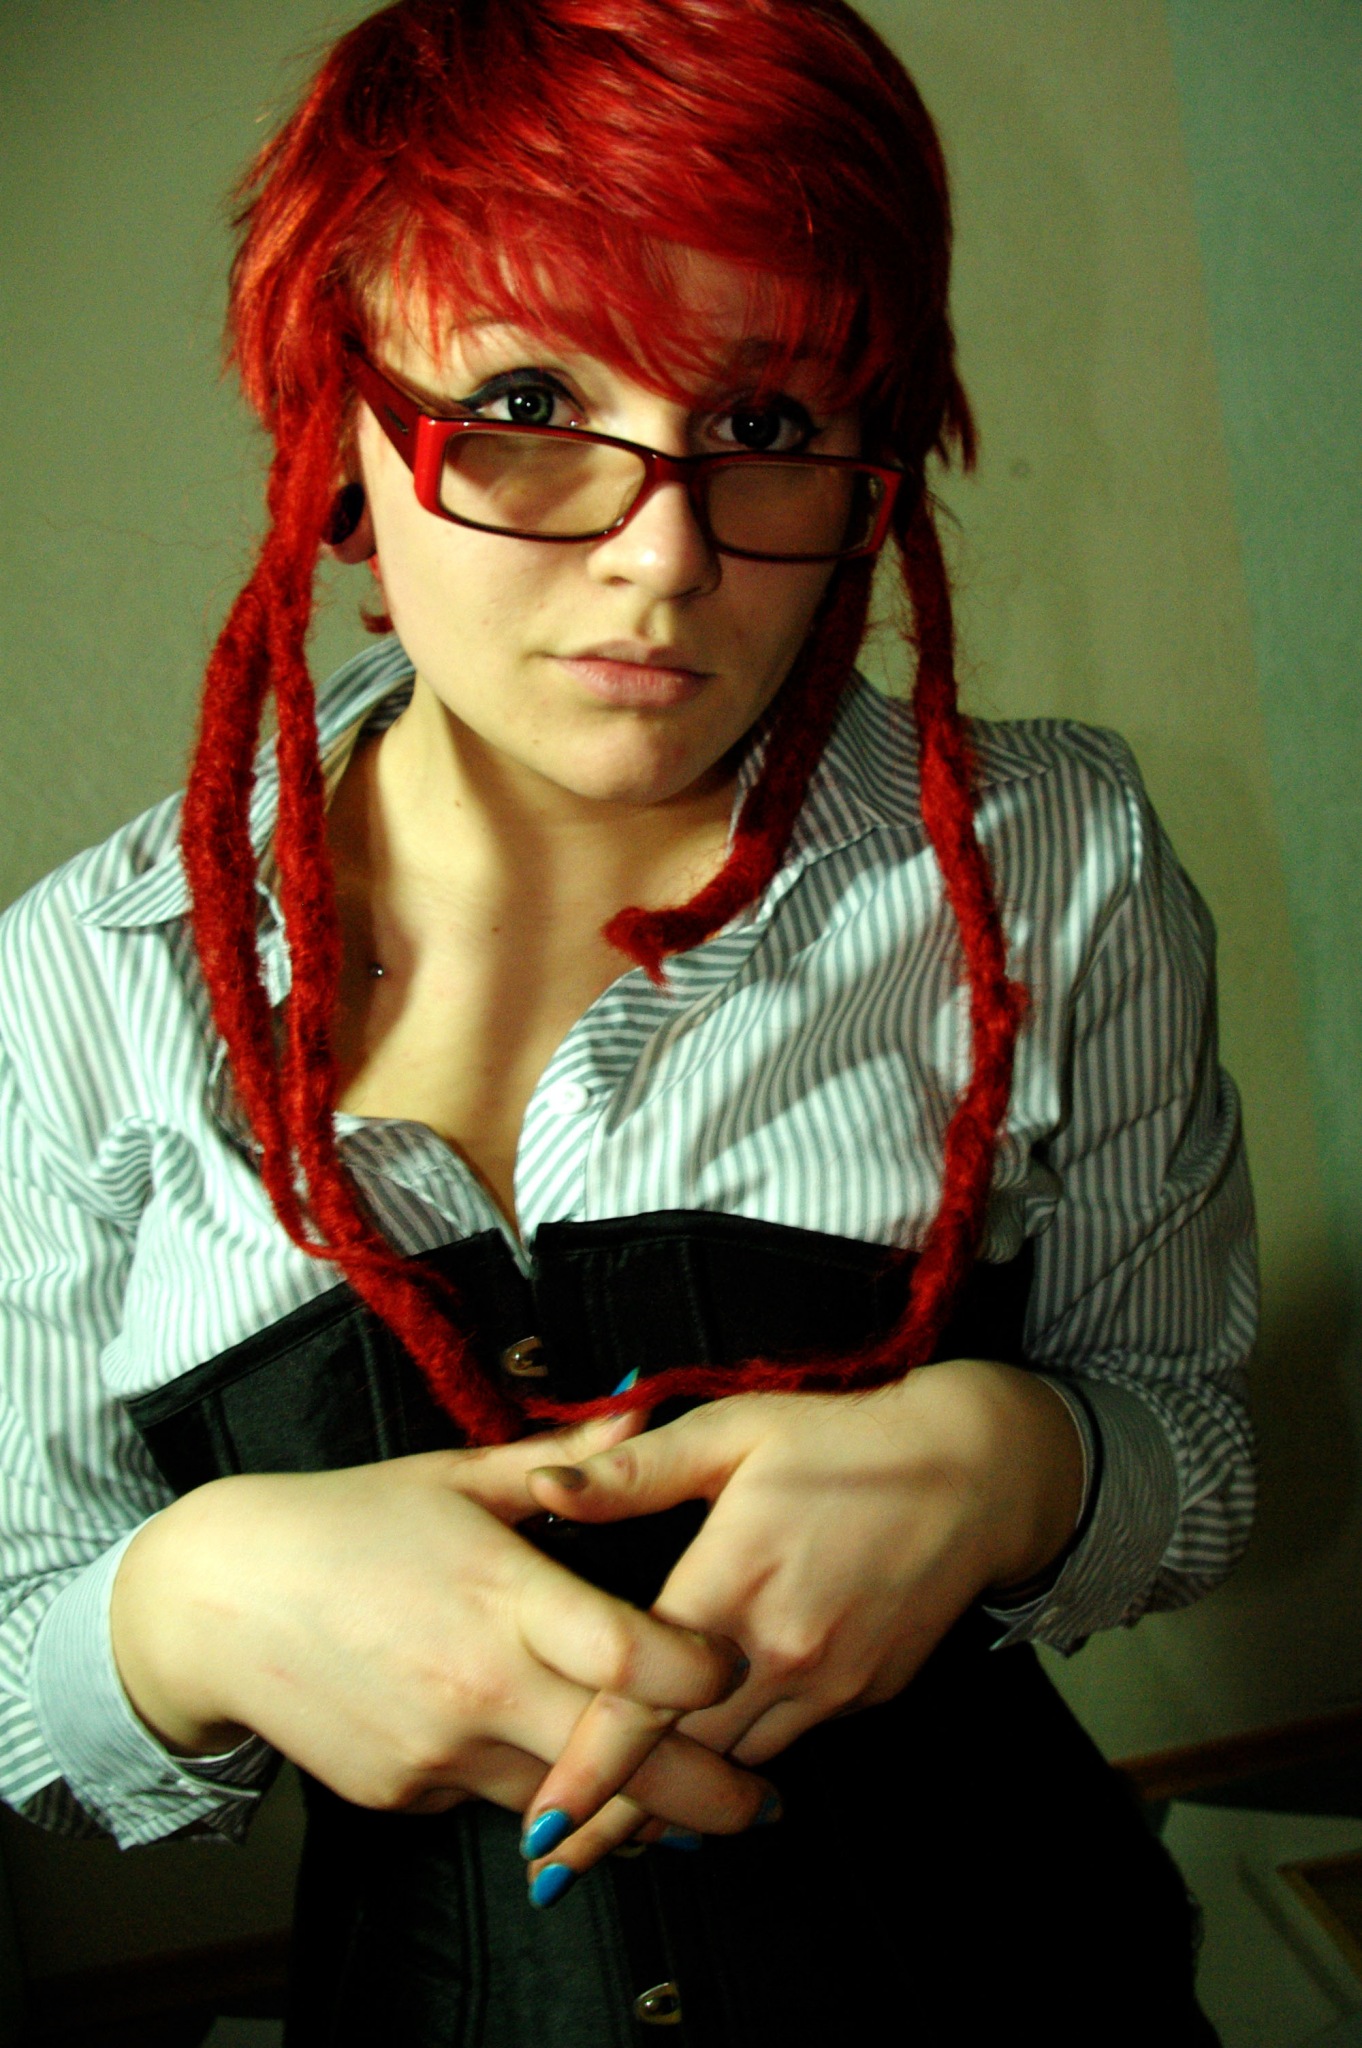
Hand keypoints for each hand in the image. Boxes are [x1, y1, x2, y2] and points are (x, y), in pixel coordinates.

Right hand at [110, 1414, 771, 1836]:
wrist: (219, 1599)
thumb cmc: (349, 1521)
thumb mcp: (457, 1477)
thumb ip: (566, 1462)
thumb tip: (646, 1412)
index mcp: (503, 1598)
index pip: (631, 1658)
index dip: (700, 1673)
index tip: (736, 1668)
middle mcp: (478, 1687)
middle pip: (622, 1762)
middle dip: (708, 1794)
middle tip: (767, 1805)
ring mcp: (439, 1751)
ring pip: (561, 1804)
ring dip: (627, 1811)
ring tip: (691, 1812)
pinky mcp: (404, 1795)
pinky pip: (489, 1801)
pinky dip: (526, 1788)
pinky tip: (542, 1763)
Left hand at [518, 1361, 1082, 1880]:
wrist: (974, 1473)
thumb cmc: (840, 1442)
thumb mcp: (732, 1432)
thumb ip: (633, 1471)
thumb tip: (542, 1489)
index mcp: (730, 1583)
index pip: (644, 1704)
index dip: (589, 1776)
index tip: (537, 1836)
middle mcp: (779, 1650)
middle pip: (682, 1761)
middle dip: (614, 1820)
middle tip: (550, 1871)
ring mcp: (827, 1682)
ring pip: (734, 1764)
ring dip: (677, 1801)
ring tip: (612, 1838)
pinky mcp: (861, 1694)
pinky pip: (783, 1742)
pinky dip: (738, 1762)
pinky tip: (704, 1772)